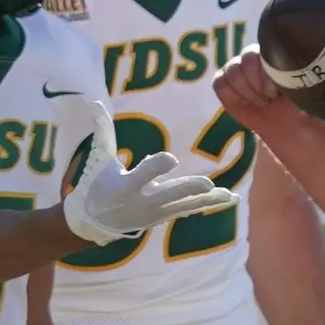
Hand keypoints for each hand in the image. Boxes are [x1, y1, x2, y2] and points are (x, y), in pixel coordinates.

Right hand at [63, 100, 237, 243]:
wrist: (96, 222)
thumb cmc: (98, 184)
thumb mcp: (99, 158)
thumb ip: (103, 131)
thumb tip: (95, 102)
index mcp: (126, 186)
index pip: (143, 174)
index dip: (157, 166)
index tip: (171, 159)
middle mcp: (143, 201)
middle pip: (170, 194)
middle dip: (188, 189)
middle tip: (207, 184)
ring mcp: (156, 212)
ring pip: (186, 205)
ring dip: (208, 200)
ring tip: (229, 194)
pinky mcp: (165, 216)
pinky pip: (190, 210)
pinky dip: (208, 205)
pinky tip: (229, 198)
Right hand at [212, 47, 315, 137]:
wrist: (288, 123)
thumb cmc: (298, 103)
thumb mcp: (301, 90)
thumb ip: (292, 77)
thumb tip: (283, 76)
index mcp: (274, 52)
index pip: (261, 52)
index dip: (263, 73)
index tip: (273, 92)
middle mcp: (254, 55)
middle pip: (245, 60)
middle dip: (255, 85)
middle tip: (268, 98)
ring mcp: (237, 68)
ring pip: (231, 72)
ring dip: (246, 92)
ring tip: (261, 102)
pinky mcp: (224, 83)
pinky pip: (219, 84)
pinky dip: (232, 96)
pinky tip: (246, 103)